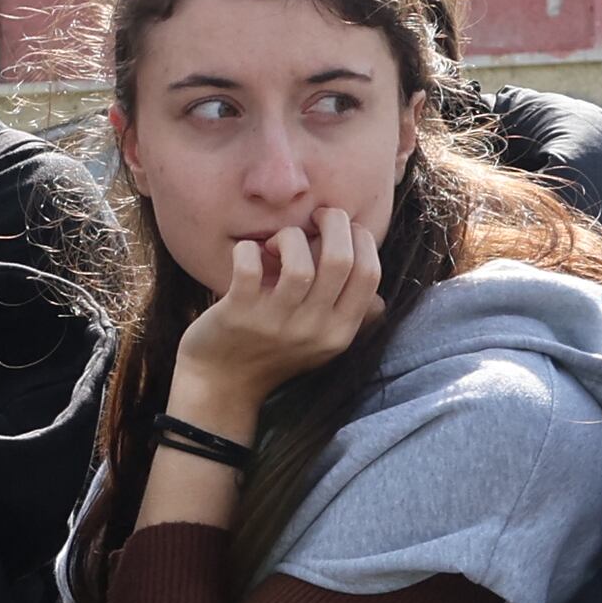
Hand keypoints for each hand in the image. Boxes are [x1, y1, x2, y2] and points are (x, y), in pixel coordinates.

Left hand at [171, 205, 383, 430]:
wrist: (221, 385)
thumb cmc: (273, 354)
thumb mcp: (321, 345)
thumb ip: (351, 321)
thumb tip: (380, 301)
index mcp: (340, 332)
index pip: (370, 275)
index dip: (362, 240)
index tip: (343, 229)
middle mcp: (314, 329)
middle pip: (341, 260)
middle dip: (334, 223)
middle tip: (317, 217)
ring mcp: (276, 323)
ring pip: (299, 263)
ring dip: (290, 237)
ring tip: (278, 242)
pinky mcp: (239, 315)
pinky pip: (249, 266)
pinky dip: (247, 249)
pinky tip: (246, 253)